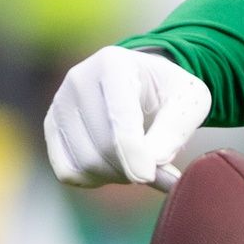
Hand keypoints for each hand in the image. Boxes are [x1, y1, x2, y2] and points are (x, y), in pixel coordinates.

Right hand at [44, 46, 210, 190]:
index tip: (149, 176)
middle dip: (131, 170)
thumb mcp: (190, 101)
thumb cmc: (168, 91)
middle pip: (100, 147)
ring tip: (140, 167)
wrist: (143, 82)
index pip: (118, 120)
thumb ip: (175, 129)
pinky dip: (94, 180)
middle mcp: (79, 79)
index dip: (135, 155)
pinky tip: (116, 170)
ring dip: (116, 177)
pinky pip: (67, 170)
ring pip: (82, 163)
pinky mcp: (52, 126)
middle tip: (156, 173)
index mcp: (114, 64)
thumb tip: (152, 162)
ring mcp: (60, 103)